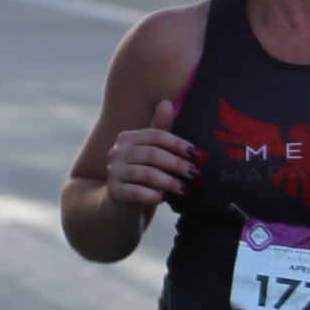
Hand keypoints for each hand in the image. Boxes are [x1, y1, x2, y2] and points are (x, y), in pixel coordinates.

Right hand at [104, 94, 197, 212]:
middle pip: (152, 154)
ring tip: (184, 188)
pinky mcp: (113, 192)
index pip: (155, 136)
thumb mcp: (152, 154)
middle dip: (176, 163)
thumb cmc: (142, 177)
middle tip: (195, 173)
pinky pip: (134, 192)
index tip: (196, 153)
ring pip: (145, 174)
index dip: (177, 143)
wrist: (121, 206)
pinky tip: (163, 199)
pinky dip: (150, 195)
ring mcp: (113, 172)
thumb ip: (159, 131)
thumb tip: (167, 102)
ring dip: (168, 181)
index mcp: (128, 138)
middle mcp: (117, 152)